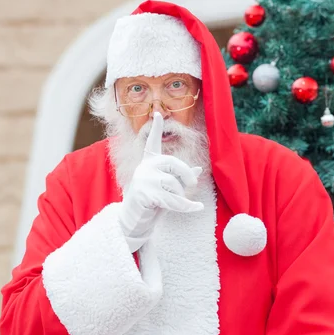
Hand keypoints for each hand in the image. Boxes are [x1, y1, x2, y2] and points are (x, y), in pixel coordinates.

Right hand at [118, 113, 203, 251]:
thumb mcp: (168, 189)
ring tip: (177, 204)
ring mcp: (143, 179)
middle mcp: (145, 168)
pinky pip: (172, 200)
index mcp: (150, 163)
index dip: (156, 129)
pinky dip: (186, 206)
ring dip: (181, 197)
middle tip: (193, 186)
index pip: (153, 144)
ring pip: (174, 184)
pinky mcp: (144, 193)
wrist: (135, 220)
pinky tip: (197, 207)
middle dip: (187, 175)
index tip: (158, 114)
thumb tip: (198, 169)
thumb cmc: (152, 203)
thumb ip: (181, 178)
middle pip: (173, 163)